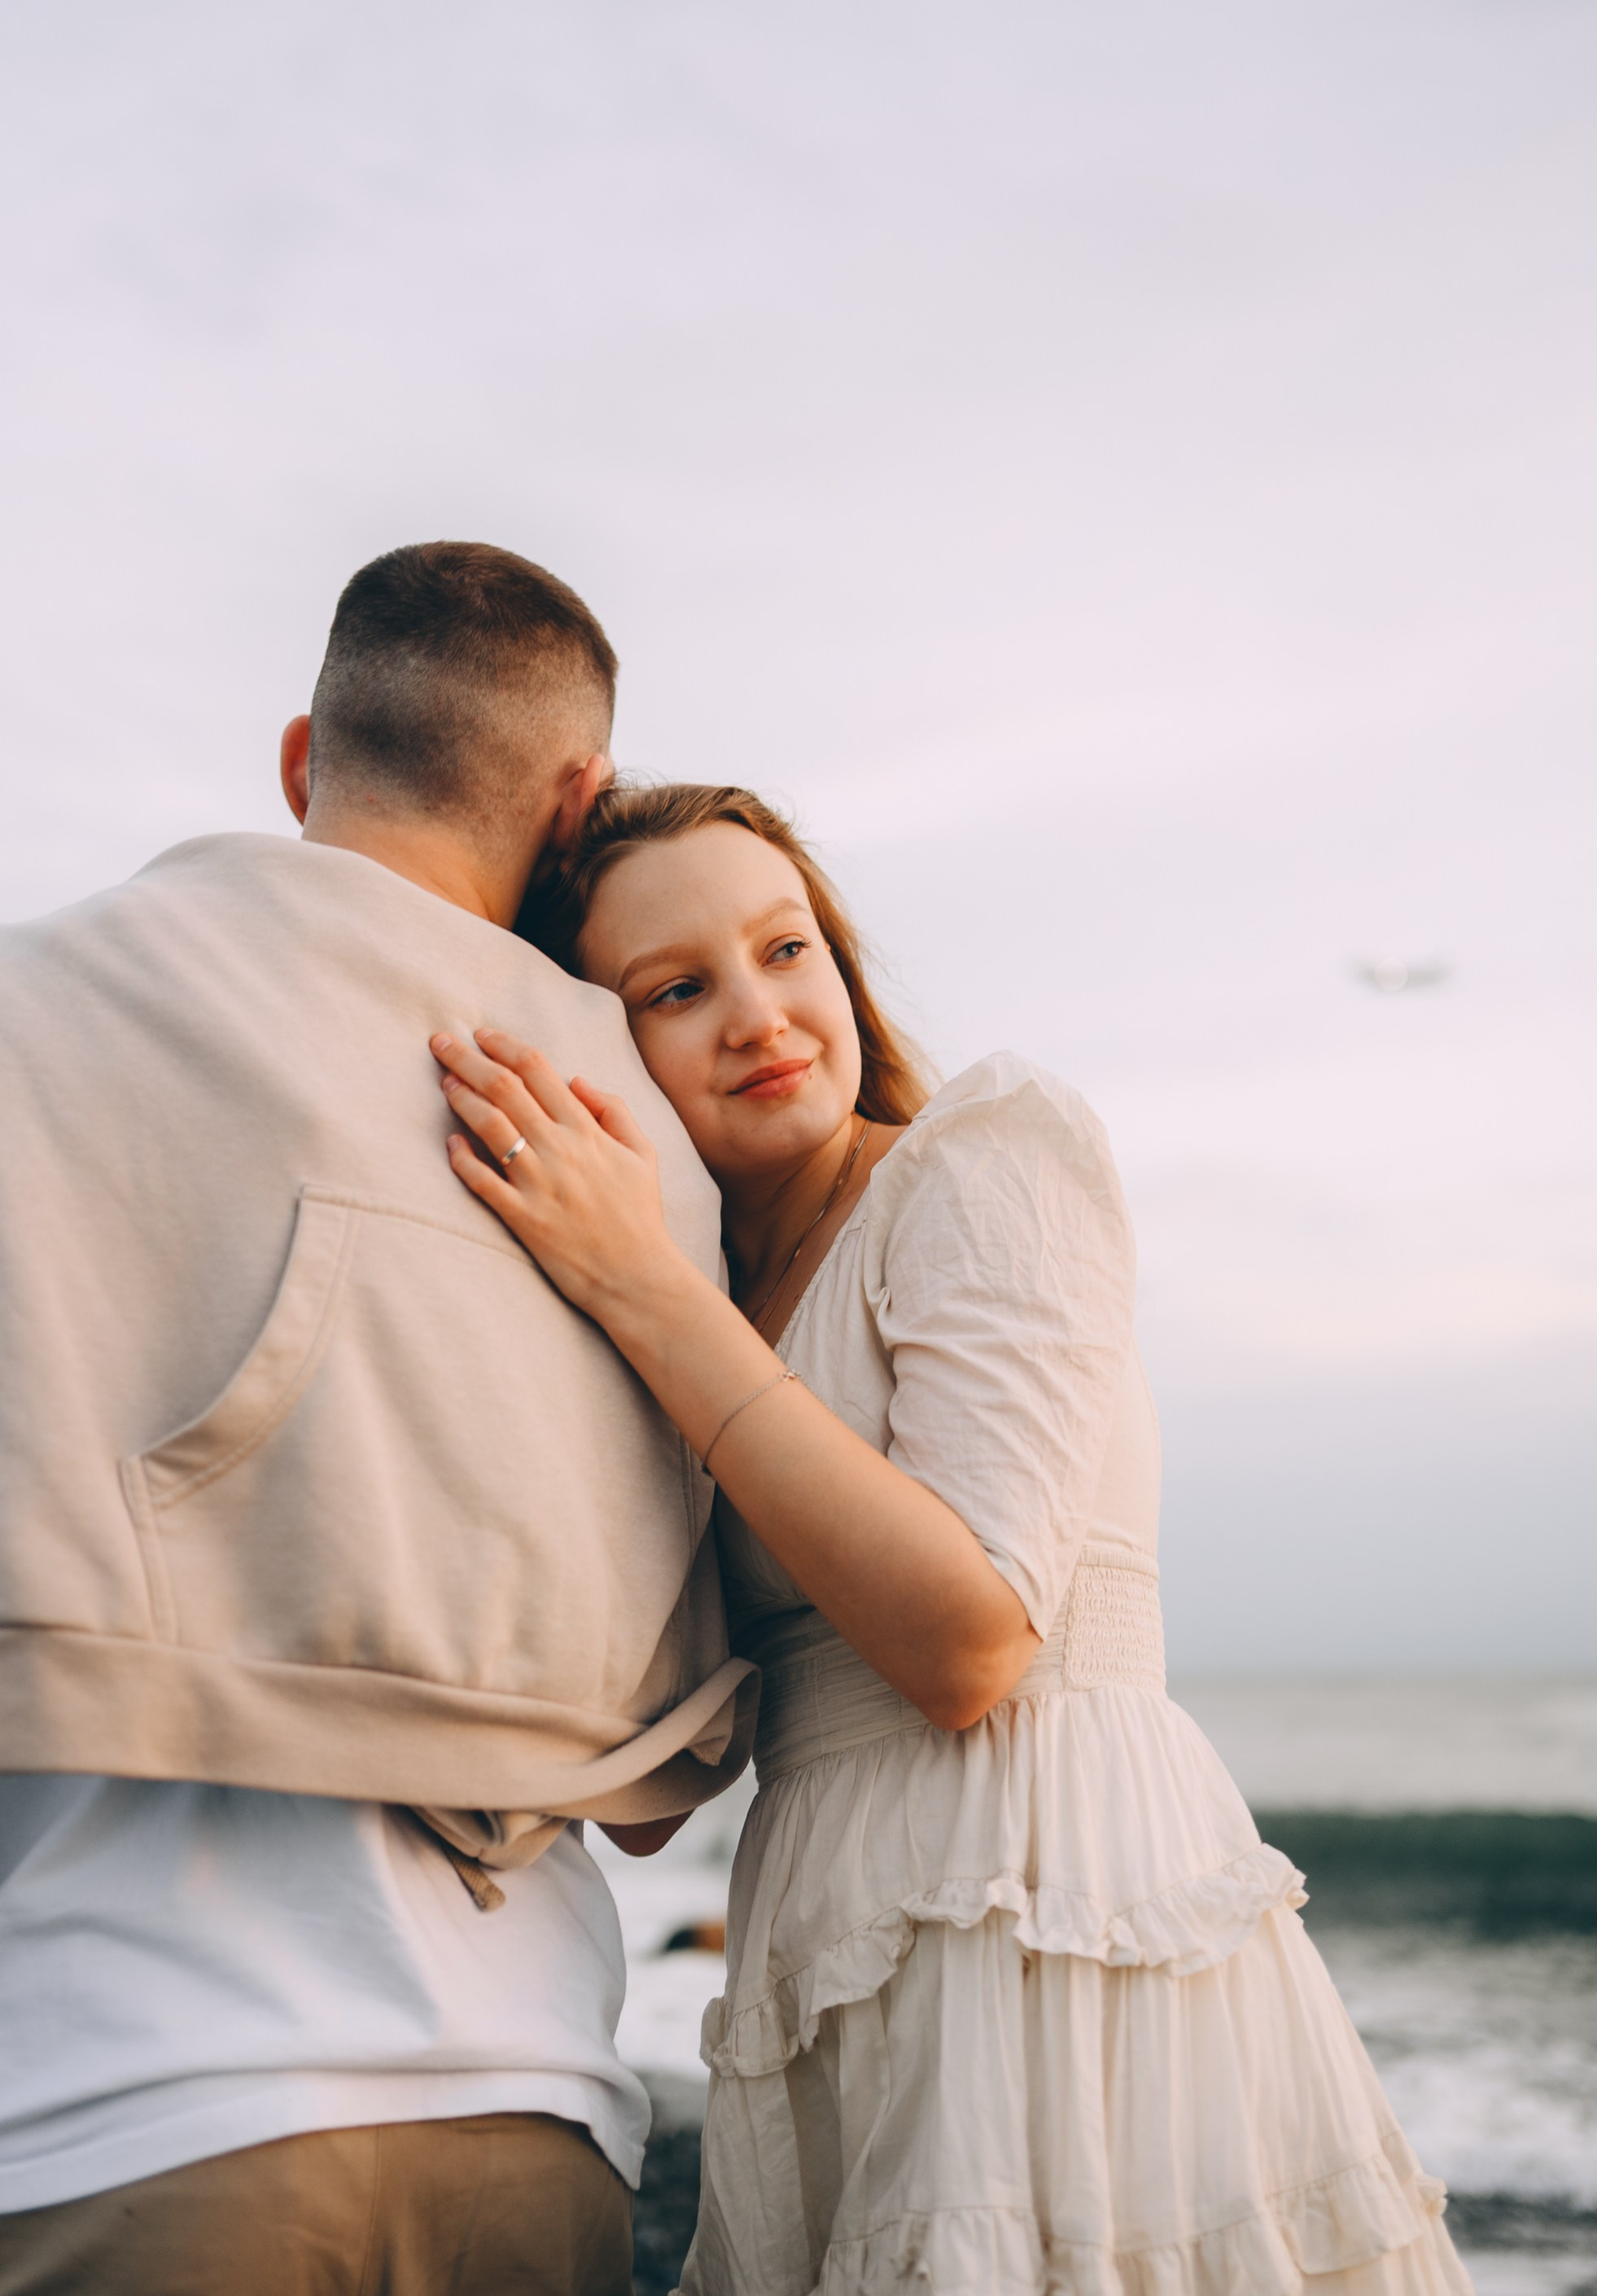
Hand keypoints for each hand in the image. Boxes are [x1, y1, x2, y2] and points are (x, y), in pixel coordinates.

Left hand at [431, 1029, 683, 1326]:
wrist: (638, 1277)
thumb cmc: (641, 1215)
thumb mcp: (643, 1153)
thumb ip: (613, 1110)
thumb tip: (576, 1080)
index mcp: (587, 1129)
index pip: (538, 1070)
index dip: (504, 1045)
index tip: (481, 1033)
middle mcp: (560, 1149)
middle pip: (505, 1087)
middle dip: (467, 1059)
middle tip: (440, 1042)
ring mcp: (538, 1183)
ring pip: (490, 1126)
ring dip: (461, 1098)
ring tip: (444, 1081)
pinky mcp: (523, 1218)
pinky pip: (483, 1181)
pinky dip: (463, 1159)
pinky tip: (450, 1142)